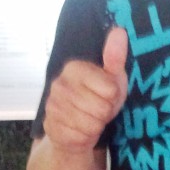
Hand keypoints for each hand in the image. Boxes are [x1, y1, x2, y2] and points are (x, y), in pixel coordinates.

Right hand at [43, 26, 128, 151]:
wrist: (75, 129)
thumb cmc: (97, 101)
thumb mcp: (112, 80)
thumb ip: (115, 57)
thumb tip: (120, 31)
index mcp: (74, 68)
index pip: (110, 89)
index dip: (113, 97)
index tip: (107, 96)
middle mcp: (59, 85)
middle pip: (101, 108)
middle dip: (105, 114)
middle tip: (98, 111)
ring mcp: (52, 107)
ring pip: (91, 124)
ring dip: (95, 126)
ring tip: (89, 120)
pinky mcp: (50, 127)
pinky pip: (80, 137)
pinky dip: (84, 138)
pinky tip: (79, 131)